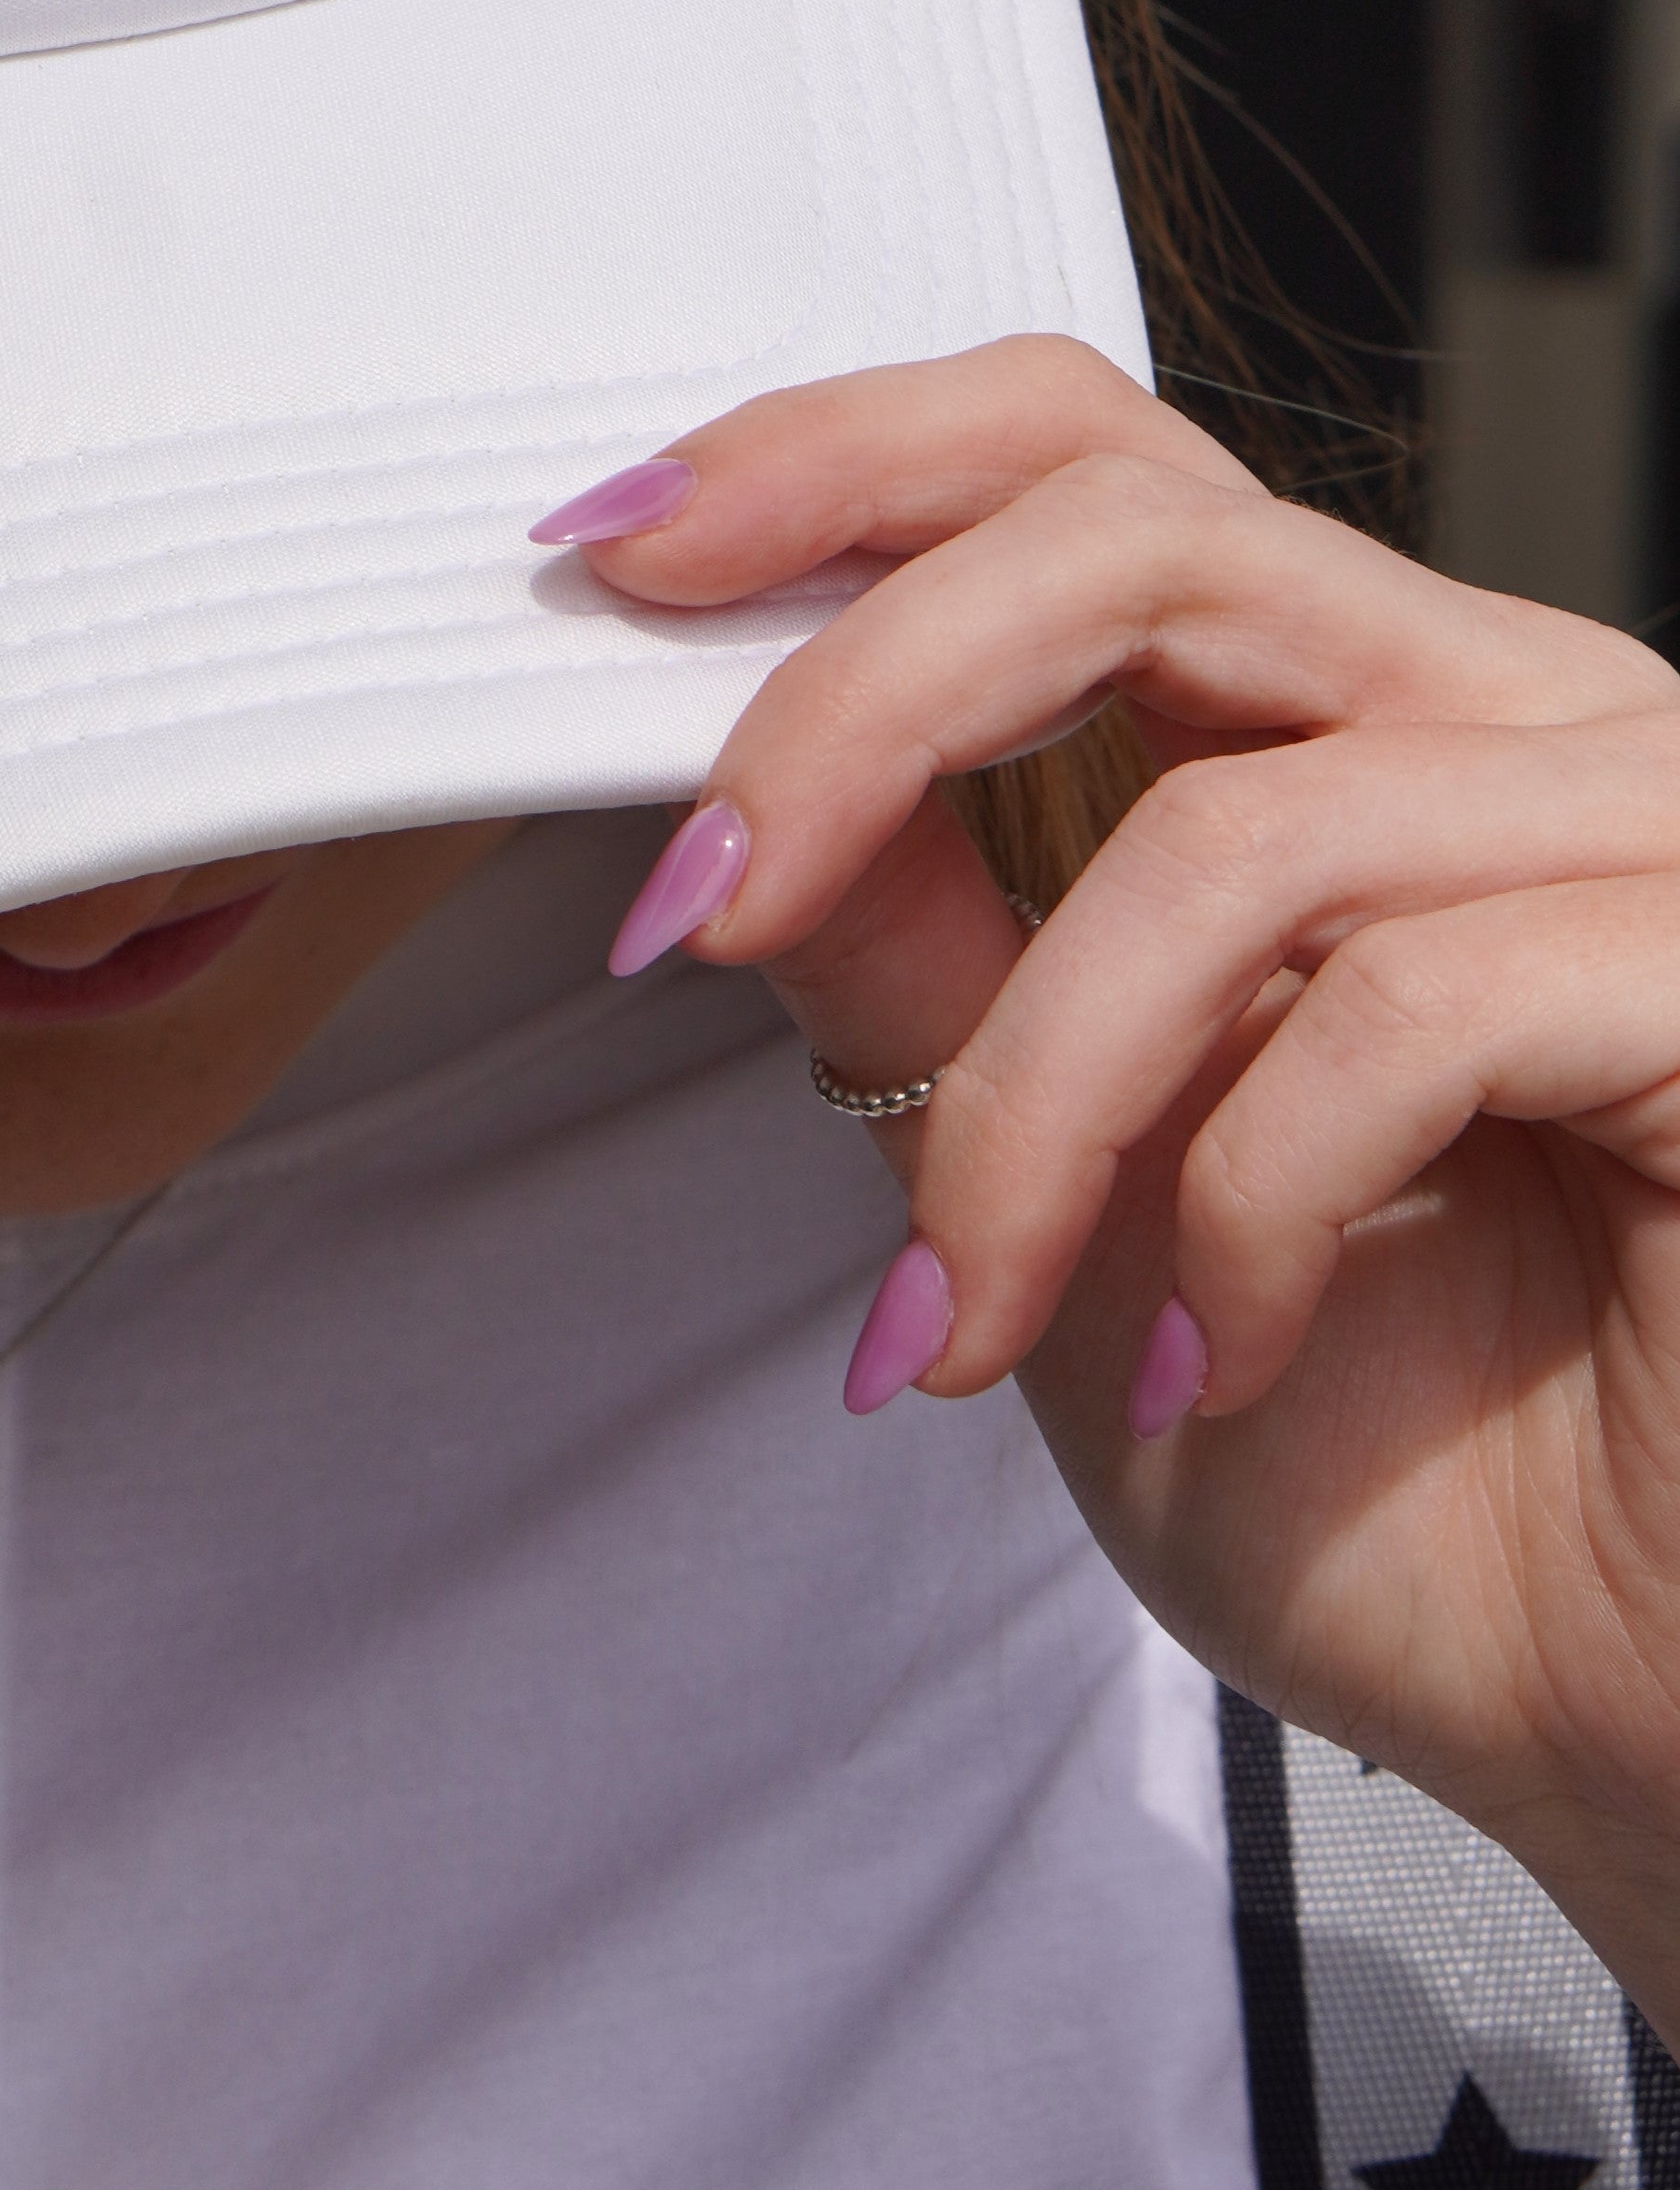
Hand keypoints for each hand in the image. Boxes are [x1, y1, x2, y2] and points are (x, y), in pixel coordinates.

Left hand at [564, 339, 1679, 2034]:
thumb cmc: (1418, 1486)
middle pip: (1137, 533)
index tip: (613, 550)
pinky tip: (1218, 1361)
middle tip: (699, 895)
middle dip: (860, 704)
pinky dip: (1239, 1202)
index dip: (841, 462)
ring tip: (962, 1309)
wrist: (1645, 1734)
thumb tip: (722, 785)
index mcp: (1364, 711)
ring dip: (1029, 1098)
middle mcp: (1517, 713)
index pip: (1094, 455)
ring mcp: (1649, 831)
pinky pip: (1404, 1006)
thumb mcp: (1067, 1191)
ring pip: (1230, 830)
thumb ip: (932, 958)